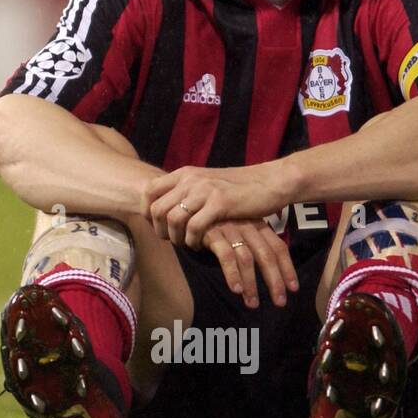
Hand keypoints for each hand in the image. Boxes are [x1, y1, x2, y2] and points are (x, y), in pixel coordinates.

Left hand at [144, 164, 291, 248]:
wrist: (270, 181)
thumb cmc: (238, 187)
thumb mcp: (206, 183)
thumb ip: (187, 192)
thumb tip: (166, 209)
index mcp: (184, 173)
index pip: (149, 190)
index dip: (147, 211)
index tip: (157, 225)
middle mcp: (191, 179)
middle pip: (157, 209)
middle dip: (159, 230)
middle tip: (171, 240)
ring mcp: (205, 190)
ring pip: (172, 219)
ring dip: (175, 237)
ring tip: (185, 243)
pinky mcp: (220, 203)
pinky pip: (194, 227)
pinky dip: (192, 240)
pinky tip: (199, 244)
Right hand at [202, 219, 299, 308]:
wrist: (186, 210)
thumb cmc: (213, 225)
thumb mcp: (237, 230)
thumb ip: (251, 244)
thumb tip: (269, 269)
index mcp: (256, 224)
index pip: (278, 247)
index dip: (287, 268)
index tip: (293, 288)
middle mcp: (246, 225)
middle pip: (266, 255)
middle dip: (275, 281)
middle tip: (280, 303)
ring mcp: (229, 229)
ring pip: (247, 258)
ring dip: (252, 284)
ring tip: (253, 303)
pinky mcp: (212, 233)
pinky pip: (225, 256)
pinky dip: (232, 274)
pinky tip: (235, 290)